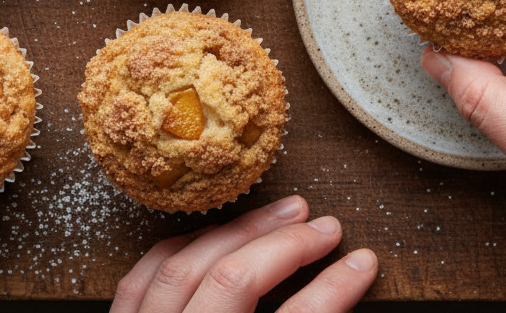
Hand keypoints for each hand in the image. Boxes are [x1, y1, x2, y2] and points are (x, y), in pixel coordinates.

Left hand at [112, 195, 376, 312]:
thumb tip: (343, 287)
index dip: (335, 290)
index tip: (364, 261)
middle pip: (234, 284)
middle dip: (287, 246)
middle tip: (327, 228)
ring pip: (185, 269)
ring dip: (240, 234)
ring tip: (282, 215)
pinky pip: (140, 281)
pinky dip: (180, 251)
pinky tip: (212, 238)